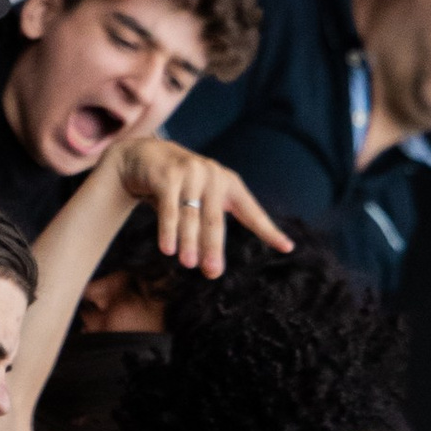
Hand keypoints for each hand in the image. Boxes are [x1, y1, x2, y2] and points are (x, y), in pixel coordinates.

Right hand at [114, 134, 291, 274]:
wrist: (142, 157)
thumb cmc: (177, 187)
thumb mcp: (198, 201)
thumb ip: (206, 228)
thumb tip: (211, 269)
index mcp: (229, 183)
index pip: (252, 212)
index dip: (269, 231)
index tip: (287, 247)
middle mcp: (213, 175)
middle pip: (215, 219)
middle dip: (213, 247)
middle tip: (213, 272)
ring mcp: (190, 172)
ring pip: (191, 215)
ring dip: (188, 241)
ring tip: (188, 264)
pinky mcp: (167, 175)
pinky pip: (169, 208)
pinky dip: (168, 230)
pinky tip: (167, 249)